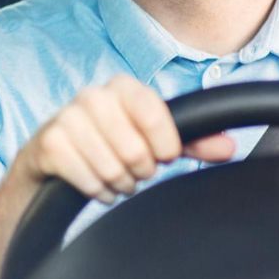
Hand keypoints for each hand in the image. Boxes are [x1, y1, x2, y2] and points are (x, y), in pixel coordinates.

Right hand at [15, 75, 234, 201]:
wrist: (51, 160)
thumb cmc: (110, 147)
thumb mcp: (150, 140)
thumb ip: (192, 142)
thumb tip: (230, 147)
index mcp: (122, 87)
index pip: (154, 114)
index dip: (164, 146)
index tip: (162, 156)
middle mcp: (91, 96)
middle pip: (136, 150)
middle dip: (139, 172)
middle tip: (132, 170)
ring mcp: (66, 118)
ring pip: (112, 168)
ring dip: (118, 184)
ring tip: (113, 177)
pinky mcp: (48, 144)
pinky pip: (88, 179)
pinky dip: (97, 191)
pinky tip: (94, 184)